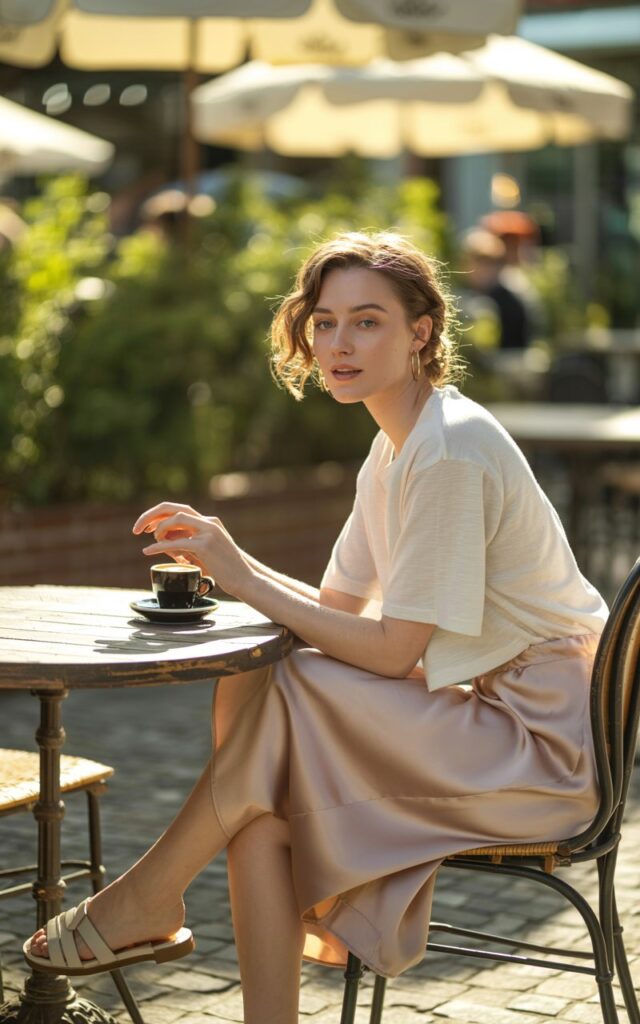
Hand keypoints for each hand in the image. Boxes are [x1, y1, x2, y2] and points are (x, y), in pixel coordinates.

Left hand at [132, 502, 250, 596]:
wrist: (245, 578)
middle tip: (136, 529)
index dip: (158, 515)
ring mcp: (208, 532)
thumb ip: (184, 545)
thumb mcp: (203, 554)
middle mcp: (208, 522)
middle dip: (151, 515)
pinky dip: (158, 546)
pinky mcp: (205, 545)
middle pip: (173, 508)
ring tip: (153, 542)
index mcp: (208, 521)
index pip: (178, 509)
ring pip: (175, 519)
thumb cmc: (225, 569)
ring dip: (158, 529)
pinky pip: (176, 542)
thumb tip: (164, 544)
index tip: (146, 527)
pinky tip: (148, 551)